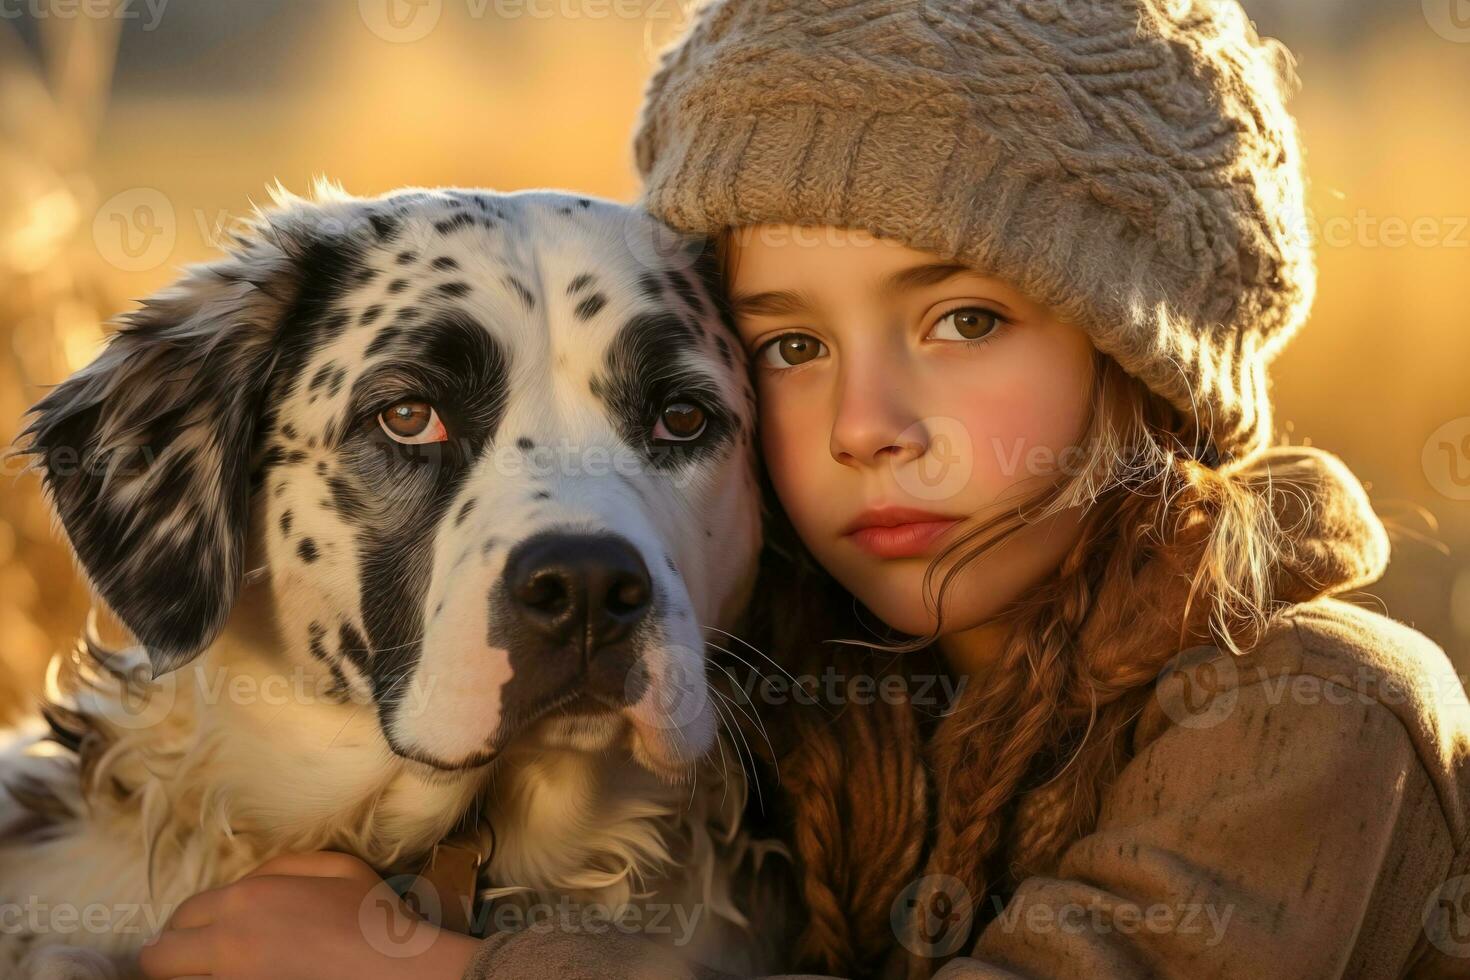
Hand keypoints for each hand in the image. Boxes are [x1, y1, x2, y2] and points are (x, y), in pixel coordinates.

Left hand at [138, 851, 479, 979]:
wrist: (398, 972)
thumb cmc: (375, 919)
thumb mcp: (338, 868)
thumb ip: (283, 866)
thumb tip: (246, 880)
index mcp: (245, 901)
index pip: (182, 916)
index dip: (187, 926)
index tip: (199, 937)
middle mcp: (226, 945)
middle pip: (160, 958)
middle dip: (172, 957)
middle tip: (196, 962)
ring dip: (190, 976)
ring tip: (213, 973)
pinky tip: (244, 979)